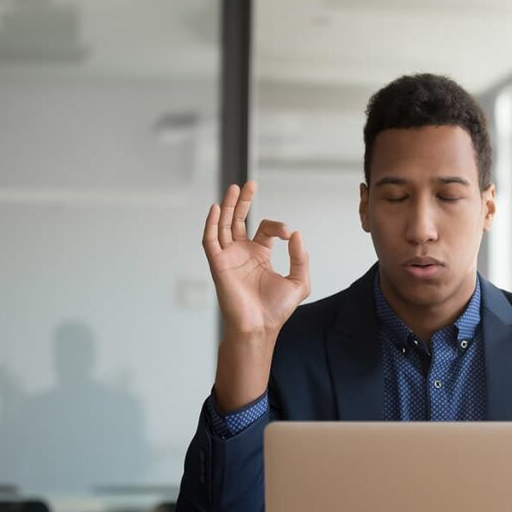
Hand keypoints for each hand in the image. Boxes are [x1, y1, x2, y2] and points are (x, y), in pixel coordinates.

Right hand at [203, 181, 310, 338]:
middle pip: (239, 220)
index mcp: (260, 256)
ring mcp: (229, 258)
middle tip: (250, 184)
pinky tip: (216, 209)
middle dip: (244, 202)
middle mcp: (242, 254)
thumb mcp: (299, 281)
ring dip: (228, 207)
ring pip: (224, 226)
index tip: (287, 233)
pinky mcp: (218, 264)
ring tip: (234, 188)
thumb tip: (296, 234)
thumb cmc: (277, 310)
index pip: (265, 229)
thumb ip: (300, 258)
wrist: (260, 327)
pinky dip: (212, 224)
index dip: (276, 226)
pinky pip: (211, 240)